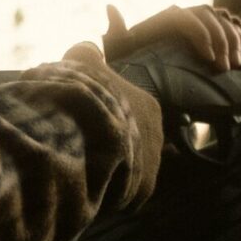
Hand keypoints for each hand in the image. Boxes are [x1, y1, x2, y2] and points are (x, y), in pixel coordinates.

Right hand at [62, 40, 162, 206]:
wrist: (88, 134)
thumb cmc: (85, 96)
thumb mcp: (82, 63)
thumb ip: (86, 52)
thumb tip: (88, 46)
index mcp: (148, 107)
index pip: (128, 114)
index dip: (104, 119)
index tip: (84, 124)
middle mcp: (158, 137)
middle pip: (131, 144)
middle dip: (111, 147)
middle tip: (82, 149)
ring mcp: (153, 166)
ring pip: (128, 170)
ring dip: (109, 172)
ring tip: (83, 170)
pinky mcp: (143, 192)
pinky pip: (125, 195)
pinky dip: (108, 194)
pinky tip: (89, 187)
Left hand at [102, 4, 240, 70]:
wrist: (138, 65)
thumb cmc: (128, 57)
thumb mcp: (118, 45)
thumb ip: (116, 29)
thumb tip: (109, 6)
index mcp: (165, 16)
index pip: (190, 17)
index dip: (202, 35)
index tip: (208, 58)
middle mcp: (183, 13)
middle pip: (209, 18)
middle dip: (221, 41)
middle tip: (224, 68)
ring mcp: (196, 20)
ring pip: (221, 19)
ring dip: (231, 39)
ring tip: (234, 64)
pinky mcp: (206, 31)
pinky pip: (227, 23)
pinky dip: (236, 32)